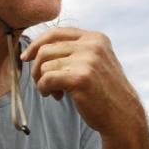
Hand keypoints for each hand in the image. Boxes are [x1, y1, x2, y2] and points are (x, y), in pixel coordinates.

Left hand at [20, 28, 144, 136]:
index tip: (25, 57)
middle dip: (36, 68)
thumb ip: (73, 51)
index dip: (36, 44)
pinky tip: (56, 96)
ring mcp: (87, 60)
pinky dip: (44, 89)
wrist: (122, 115)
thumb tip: (37, 48)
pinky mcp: (80, 78)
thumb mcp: (94, 63)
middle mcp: (92, 45)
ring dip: (42, 82)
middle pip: (46, 49)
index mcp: (95, 38)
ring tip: (55, 92)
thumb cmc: (103, 92)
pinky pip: (46, 79)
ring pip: (44, 66)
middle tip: (42, 84)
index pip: (56, 32)